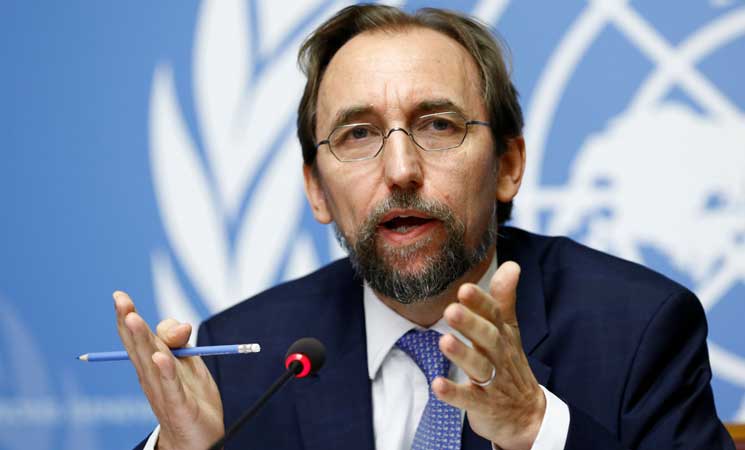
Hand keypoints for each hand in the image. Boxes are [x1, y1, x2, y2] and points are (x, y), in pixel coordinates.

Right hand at [113, 291, 223, 449]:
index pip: (138, 337)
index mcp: (153, 363)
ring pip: (151, 360)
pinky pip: (172, 386)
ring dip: (142, 339)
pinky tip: (160, 358)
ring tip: (134, 319)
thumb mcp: (188, 363)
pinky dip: (166, 371)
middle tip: (121, 300)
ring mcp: (163, 390)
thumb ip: (181, 342)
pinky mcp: (178, 405)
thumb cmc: (190, 397)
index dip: (128, 316)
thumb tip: (182, 325)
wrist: (196, 439)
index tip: (119, 296)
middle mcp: (152, 375)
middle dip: (130, 321)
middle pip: (139, 345)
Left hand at [435, 262, 545, 449]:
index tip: (464, 289)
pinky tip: (437, 384)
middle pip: (487, 338)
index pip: (494, 316)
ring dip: (462, 354)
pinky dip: (453, 393)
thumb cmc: (509, 365)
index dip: (480, 303)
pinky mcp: (484, 406)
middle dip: (471, 324)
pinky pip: (469, 400)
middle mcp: (499, 356)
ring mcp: (493, 382)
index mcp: (503, 336)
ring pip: (479, 367)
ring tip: (444, 341)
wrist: (528, 415)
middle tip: (451, 310)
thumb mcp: (509, 331)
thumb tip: (512, 265)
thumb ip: (504, 299)